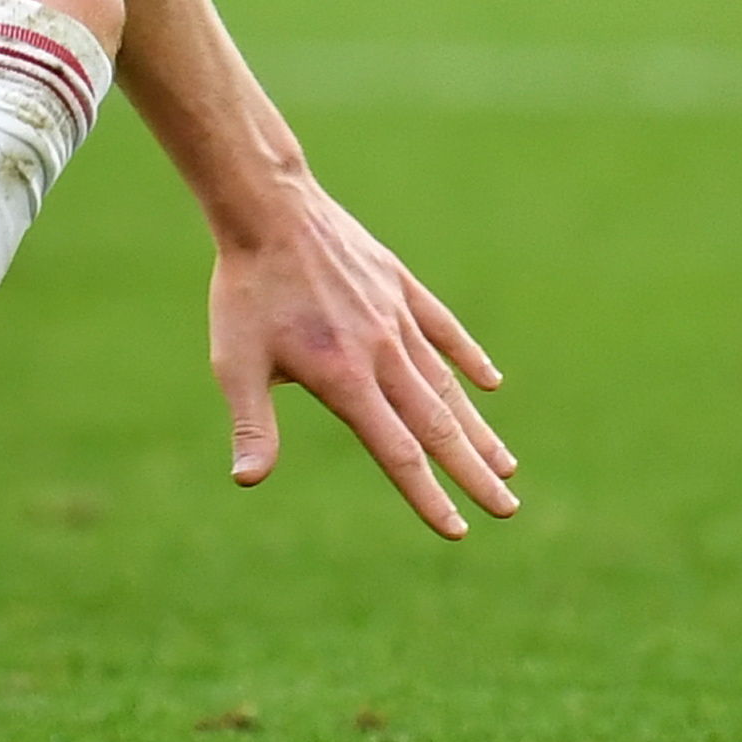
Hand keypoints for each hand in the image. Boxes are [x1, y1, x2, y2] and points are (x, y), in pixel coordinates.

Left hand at [210, 177, 517, 537]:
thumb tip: (247, 480)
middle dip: (474, 474)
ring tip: (505, 464)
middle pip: (438, 427)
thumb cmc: (245, 293)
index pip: (398, 453)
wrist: (268, 211)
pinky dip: (468, 357)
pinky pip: (444, 329)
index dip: (427, 496)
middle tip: (507, 510)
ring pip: (448, 385)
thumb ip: (252, 425)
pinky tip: (489, 383)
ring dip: (477, 428)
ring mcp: (398, 319)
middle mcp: (384, 354)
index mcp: (346, 381)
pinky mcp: (400, 286)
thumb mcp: (234, 364)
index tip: (456, 531)